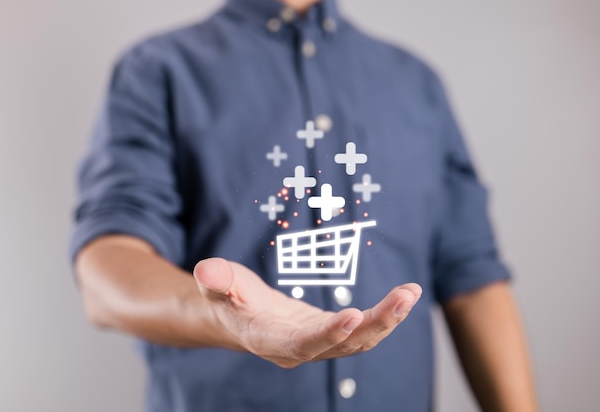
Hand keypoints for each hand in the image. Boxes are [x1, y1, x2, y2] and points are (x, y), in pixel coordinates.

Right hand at [193, 258, 421, 367]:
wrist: (239, 315)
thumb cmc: (228, 298)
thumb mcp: (219, 285)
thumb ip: (216, 280)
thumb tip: (207, 269)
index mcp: (271, 341)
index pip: (303, 344)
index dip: (328, 334)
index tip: (354, 314)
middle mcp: (300, 349)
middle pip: (344, 344)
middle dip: (376, 323)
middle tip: (404, 296)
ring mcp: (319, 344)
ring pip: (360, 340)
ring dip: (388, 319)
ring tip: (411, 292)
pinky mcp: (331, 333)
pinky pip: (363, 329)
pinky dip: (384, 315)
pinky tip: (403, 295)